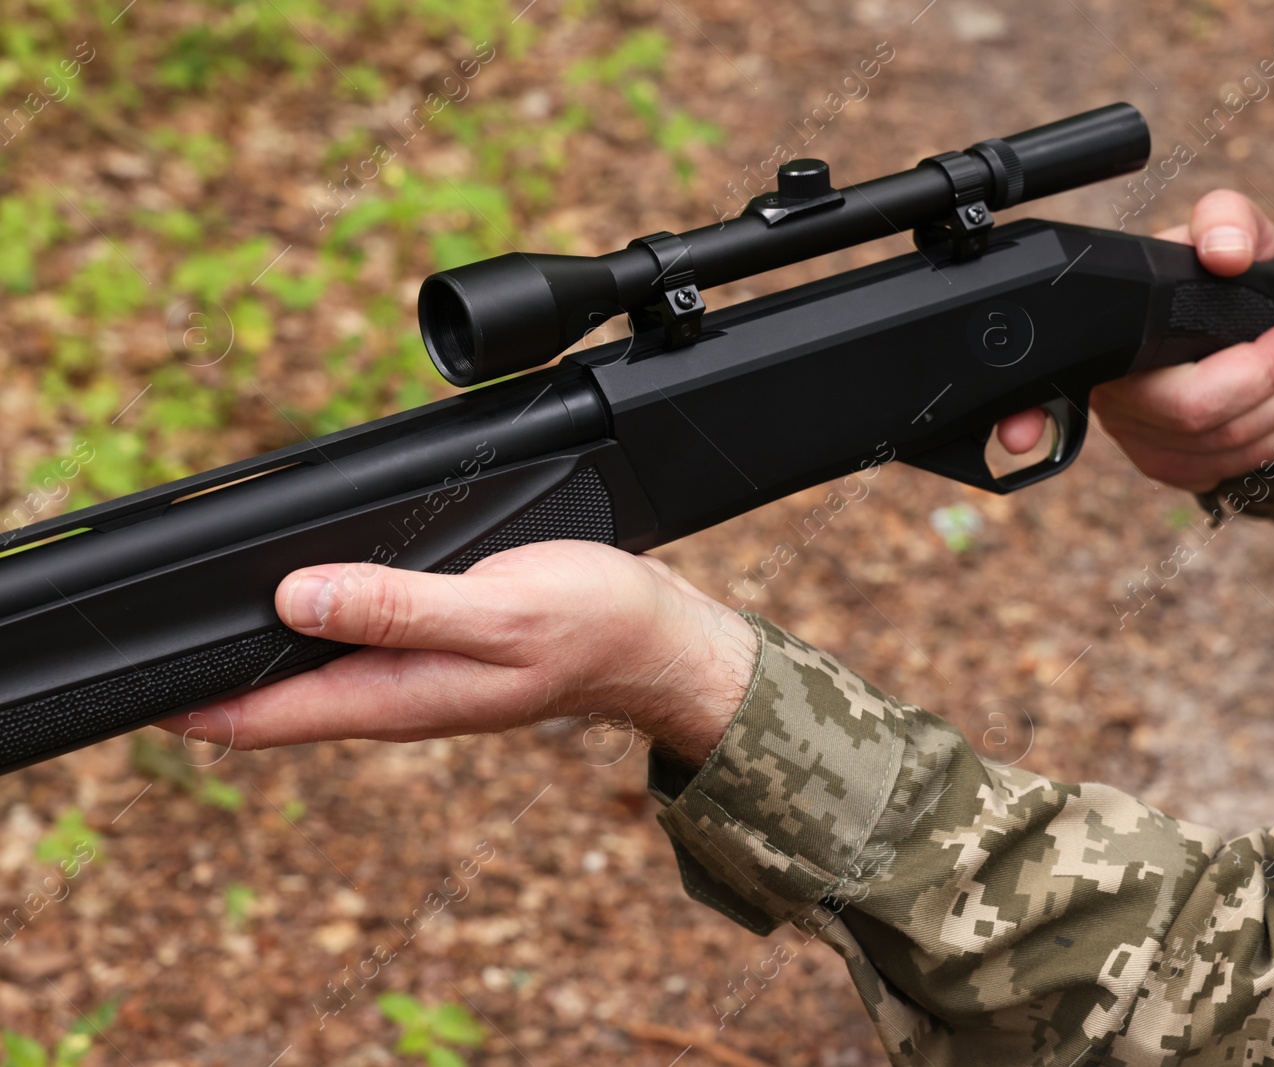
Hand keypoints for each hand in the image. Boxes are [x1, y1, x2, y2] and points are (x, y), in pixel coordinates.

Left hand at [160, 541, 758, 766]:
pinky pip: (349, 644)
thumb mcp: (494, 612)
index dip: (188, 707)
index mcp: (398, 696)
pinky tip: (298, 602)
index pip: (263, 719)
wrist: (654, 636)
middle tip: (144, 644)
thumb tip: (296, 597)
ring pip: (307, 672)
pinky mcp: (434, 648)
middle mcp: (395, 693)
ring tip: (196, 626)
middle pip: (271, 700)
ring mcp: (414, 675)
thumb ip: (398, 607)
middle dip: (204, 683)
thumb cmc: (590, 625)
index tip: (135, 687)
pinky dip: (308, 626)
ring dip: (254, 653)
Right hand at [996, 189, 1273, 491]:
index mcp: (1118, 348)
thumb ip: (1223, 220)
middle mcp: (1117, 403)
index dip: (1257, 373)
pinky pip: (1226, 471)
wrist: (1204, 298)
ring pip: (1225, 454)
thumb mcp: (1221, 224)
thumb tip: (1227, 253)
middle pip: (1210, 428)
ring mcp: (1138, 440)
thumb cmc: (1207, 267)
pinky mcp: (1166, 462)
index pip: (1186, 392)